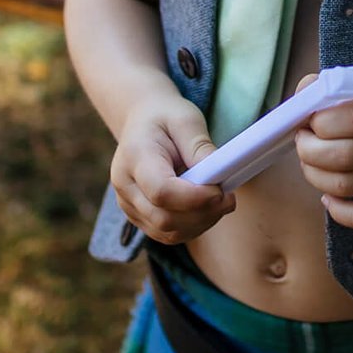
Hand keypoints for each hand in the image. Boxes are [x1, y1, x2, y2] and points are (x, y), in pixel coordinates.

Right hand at [111, 98, 233, 243]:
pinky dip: (192, 227)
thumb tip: (218, 175)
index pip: (161, 191)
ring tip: (220, 201)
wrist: (142, 121)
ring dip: (201, 223)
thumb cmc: (166, 117)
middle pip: (163, 218)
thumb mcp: (186, 119)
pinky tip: (207, 209)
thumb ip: (200, 147)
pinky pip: (167, 234)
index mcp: (134, 156)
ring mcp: (128, 205)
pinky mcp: (138, 217)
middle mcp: (124, 186)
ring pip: (167, 232)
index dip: (194, 198)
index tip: (221, 191)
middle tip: (229, 199)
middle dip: (202, 213)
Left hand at [295, 78, 352, 229]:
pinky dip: (339, 212)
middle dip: (309, 152)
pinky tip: (329, 197)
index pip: (350, 119)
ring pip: (347, 186)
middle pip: (344, 156)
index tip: (309, 123)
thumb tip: (299, 105)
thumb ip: (325, 88)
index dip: (318, 124)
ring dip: (316, 177)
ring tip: (313, 165)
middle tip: (303, 145)